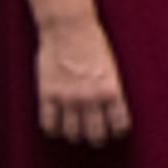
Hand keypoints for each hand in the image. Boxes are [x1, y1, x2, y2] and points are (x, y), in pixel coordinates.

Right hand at [35, 15, 129, 147]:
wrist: (70, 28)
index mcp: (112, 90)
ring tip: (76, 134)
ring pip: (72, 133)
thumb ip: (110, 90)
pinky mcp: (48, 95)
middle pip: (95, 134)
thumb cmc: (94, 44)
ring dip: (75, 136)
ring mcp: (68, 98)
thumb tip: (110, 110)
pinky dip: (53, 130)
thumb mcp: (111, 68)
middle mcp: (91, 98)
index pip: (119, 123)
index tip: (116, 133)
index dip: (118, 132)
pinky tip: (56, 127)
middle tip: (96, 139)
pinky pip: (49, 124)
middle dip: (97, 139)